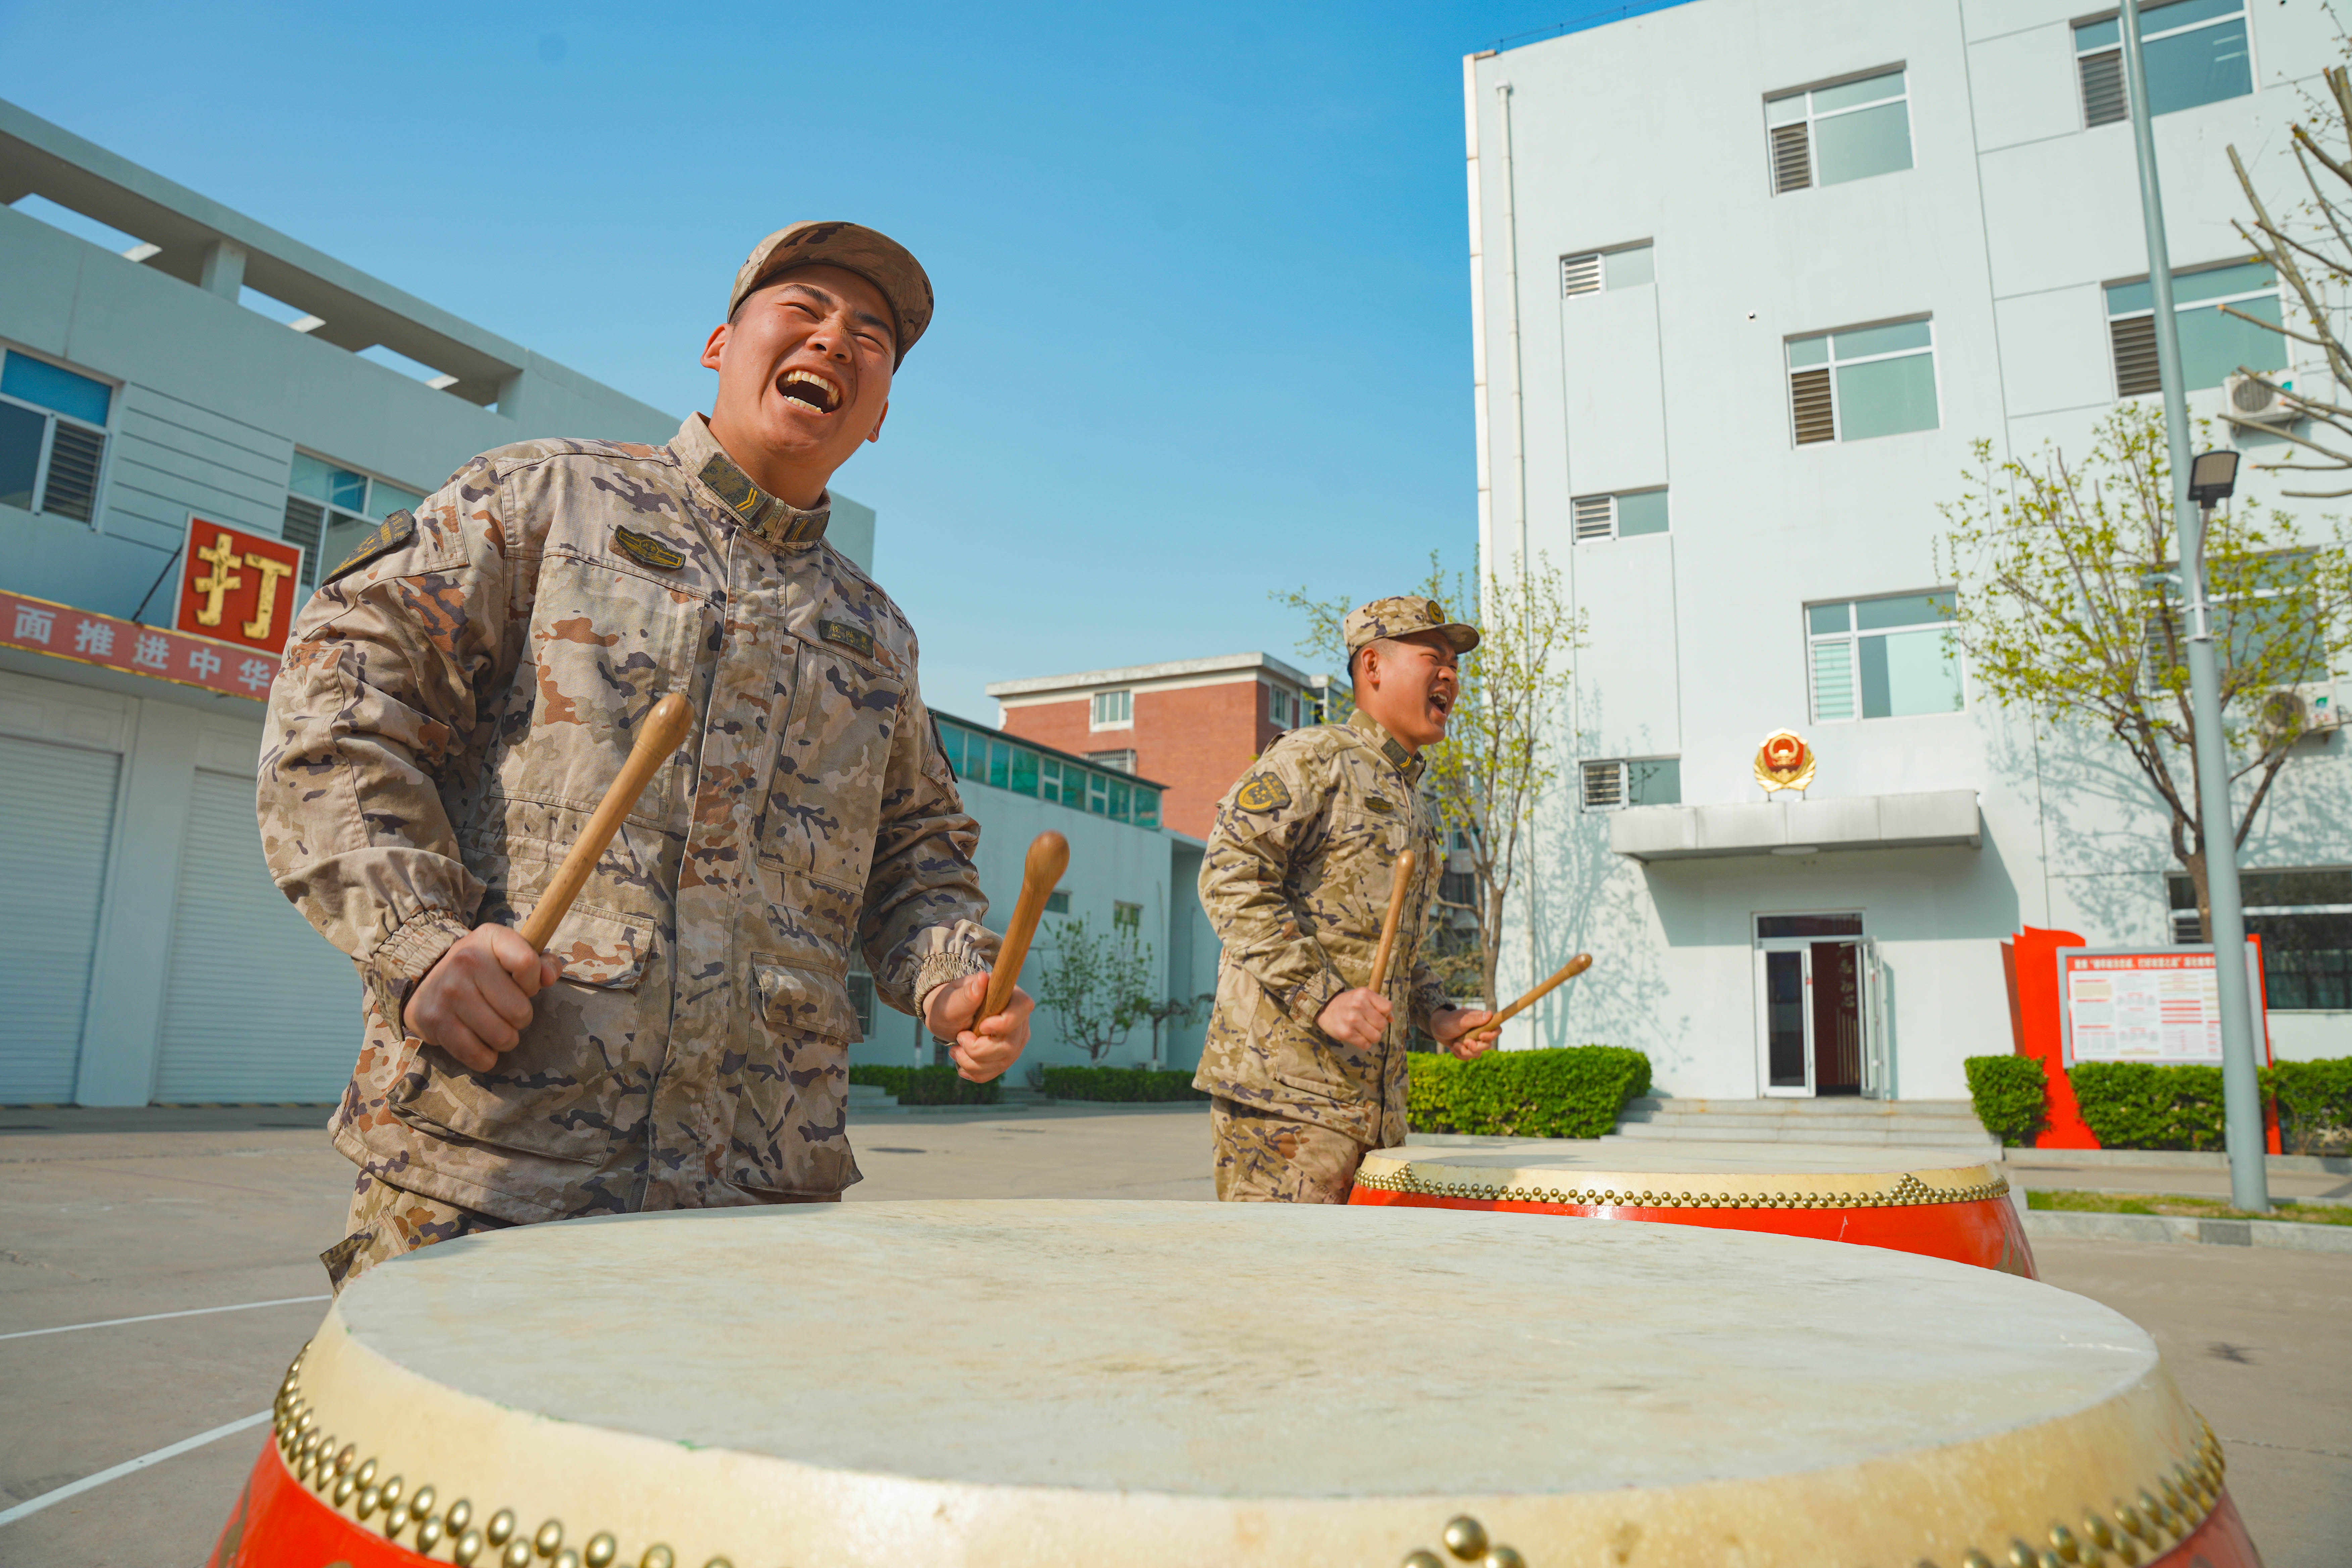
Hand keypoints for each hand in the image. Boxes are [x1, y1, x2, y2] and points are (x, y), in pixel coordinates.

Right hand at [406, 926, 563, 1072]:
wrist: (428, 980)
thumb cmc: (482, 969)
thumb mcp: (510, 953)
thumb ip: (541, 962)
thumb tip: (550, 978)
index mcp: (490, 938)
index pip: (527, 964)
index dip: (534, 984)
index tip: (524, 986)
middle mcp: (466, 961)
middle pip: (519, 1011)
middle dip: (521, 1018)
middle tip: (507, 1012)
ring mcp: (448, 992)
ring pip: (501, 1037)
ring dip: (505, 1040)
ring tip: (496, 1027)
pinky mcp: (434, 1020)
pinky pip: (477, 1055)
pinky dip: (485, 1057)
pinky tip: (481, 1044)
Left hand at [925, 971, 1034, 1081]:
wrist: (948, 1018)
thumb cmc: (951, 1003)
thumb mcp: (953, 998)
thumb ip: (967, 994)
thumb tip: (982, 978)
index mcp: (1011, 996)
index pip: (1022, 1008)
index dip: (1005, 1022)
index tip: (982, 1027)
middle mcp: (1019, 1020)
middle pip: (1010, 1044)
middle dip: (979, 1050)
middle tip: (959, 1039)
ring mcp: (1015, 1040)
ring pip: (1003, 1061)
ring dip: (973, 1063)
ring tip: (955, 1051)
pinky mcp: (1007, 1055)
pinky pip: (995, 1071)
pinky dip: (975, 1071)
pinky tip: (962, 1062)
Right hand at [1316, 987, 1392, 1048]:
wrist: (1324, 1008)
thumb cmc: (1347, 1003)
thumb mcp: (1362, 997)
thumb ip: (1379, 1005)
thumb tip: (1391, 1019)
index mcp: (1364, 993)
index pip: (1388, 1008)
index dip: (1384, 1014)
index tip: (1376, 1014)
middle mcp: (1359, 1005)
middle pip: (1383, 1024)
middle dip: (1379, 1027)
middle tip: (1369, 1024)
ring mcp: (1352, 1020)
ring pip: (1376, 1036)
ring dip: (1372, 1037)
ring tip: (1364, 1031)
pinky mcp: (1346, 1033)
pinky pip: (1365, 1044)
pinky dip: (1364, 1043)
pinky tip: (1358, 1036)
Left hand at [1431, 1007, 1500, 1059]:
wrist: (1435, 1027)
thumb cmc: (1448, 1020)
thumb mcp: (1461, 1020)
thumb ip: (1475, 1019)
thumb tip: (1490, 1014)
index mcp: (1482, 1022)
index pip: (1497, 1030)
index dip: (1491, 1035)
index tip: (1480, 1035)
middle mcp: (1480, 1033)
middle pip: (1488, 1045)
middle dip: (1475, 1047)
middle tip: (1465, 1042)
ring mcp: (1474, 1042)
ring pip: (1477, 1054)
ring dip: (1465, 1051)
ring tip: (1455, 1044)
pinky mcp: (1467, 1049)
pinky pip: (1468, 1058)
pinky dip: (1459, 1054)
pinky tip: (1453, 1046)